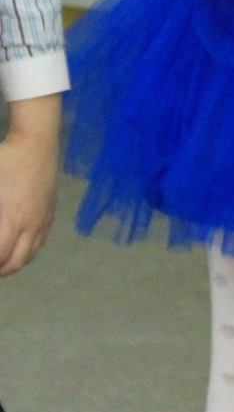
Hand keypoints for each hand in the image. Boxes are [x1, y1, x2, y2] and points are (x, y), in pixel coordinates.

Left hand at [0, 96, 60, 276]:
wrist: (38, 141)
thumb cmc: (6, 159)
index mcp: (13, 220)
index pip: (1, 256)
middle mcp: (32, 225)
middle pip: (16, 262)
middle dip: (0, 269)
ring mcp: (43, 219)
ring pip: (30, 255)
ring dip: (12, 263)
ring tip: (0, 262)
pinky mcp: (50, 213)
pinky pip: (39, 242)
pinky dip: (26, 252)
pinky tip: (16, 247)